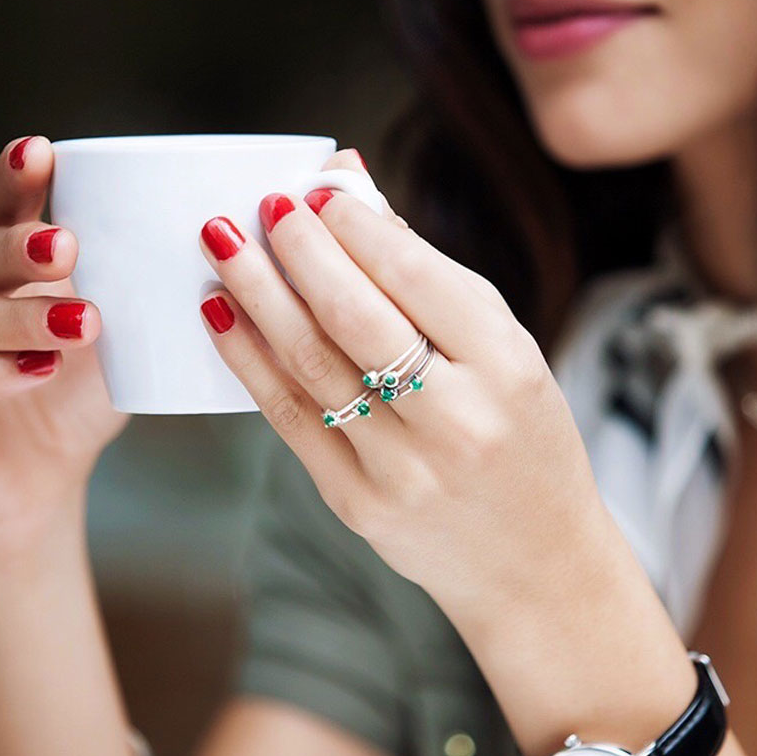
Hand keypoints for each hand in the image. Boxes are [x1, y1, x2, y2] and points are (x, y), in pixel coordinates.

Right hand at [0, 136, 128, 549]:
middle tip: (68, 246)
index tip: (43, 153)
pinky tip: (37, 369)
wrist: (40, 479)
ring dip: (19, 319)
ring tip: (82, 321)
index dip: (9, 181)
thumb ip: (125, 288)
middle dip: (16, 249)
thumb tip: (201, 240)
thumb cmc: (74, 393)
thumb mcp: (109, 333)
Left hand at [197, 148, 608, 610]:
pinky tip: (222, 317)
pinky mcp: (358, 503)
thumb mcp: (509, 354)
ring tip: (221, 244)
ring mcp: (402, 468)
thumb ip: (433, 280)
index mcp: (506, 367)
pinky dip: (249, 361)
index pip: (416, 276)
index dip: (356, 226)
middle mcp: (456, 419)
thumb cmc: (525, 441)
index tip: (316, 191)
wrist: (535, 563)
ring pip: (311, 363)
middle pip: (354, 316)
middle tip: (262, 205)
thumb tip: (356, 200)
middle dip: (299, 249)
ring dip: (257, 294)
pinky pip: (290, 418)